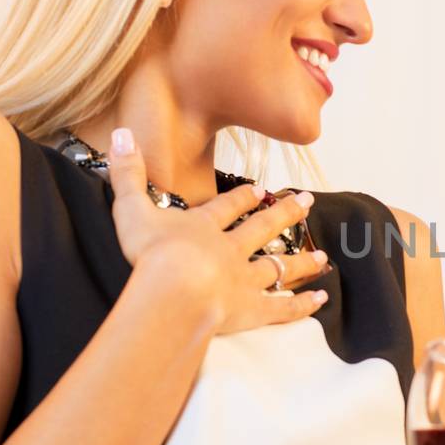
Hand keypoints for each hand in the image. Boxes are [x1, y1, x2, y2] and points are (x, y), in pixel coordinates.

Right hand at [105, 127, 329, 333]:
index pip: (227, 208)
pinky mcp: (252, 309)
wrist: (176, 290)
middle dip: (285, 215)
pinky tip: (321, 298)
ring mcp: (245, 279)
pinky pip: (283, 307)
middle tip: (308, 203)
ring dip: (302, 261)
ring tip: (323, 256)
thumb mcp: (131, 208)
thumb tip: (120, 134)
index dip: (243, 198)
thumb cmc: (151, 253)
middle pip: (263, 229)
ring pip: (279, 267)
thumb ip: (127, 174)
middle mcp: (230, 250)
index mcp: (204, 227)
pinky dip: (303, 304)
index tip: (261, 189)